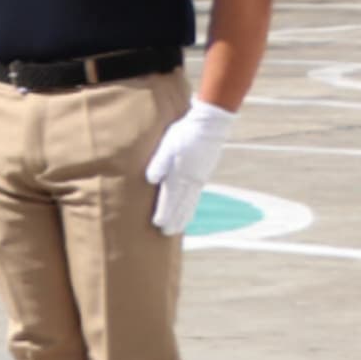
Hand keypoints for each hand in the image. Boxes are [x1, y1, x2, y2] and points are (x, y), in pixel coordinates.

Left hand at [143, 99, 234, 235]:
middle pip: (181, 205)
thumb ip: (159, 163)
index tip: (158, 225)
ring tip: (178, 228)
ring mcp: (199, 178)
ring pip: (190, 202)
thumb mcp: (167, 145)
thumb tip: (151, 180)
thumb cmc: (184, 134)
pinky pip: (196, 196)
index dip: (163, 212)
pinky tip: (189, 210)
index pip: (169, 198)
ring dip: (183, 216)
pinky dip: (191, 206)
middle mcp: (190, 180)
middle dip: (173, 219)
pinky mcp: (203, 174)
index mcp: (180, 174)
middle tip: (166, 233)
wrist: (209, 126)